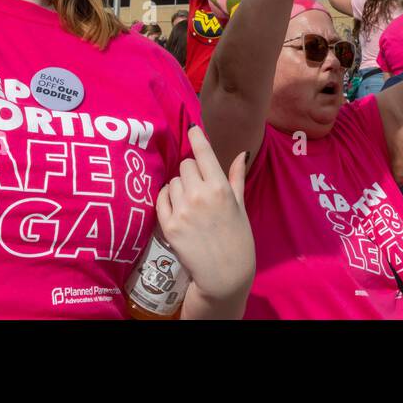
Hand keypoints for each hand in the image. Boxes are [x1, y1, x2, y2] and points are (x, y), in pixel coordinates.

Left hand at [157, 126, 253, 307]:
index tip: (191, 128)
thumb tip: (241, 153)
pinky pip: (161, 198)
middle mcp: (200, 196)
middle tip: (199, 186)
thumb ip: (237, 178)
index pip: (204, 154)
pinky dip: (167, 198)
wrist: (224, 275)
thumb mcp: (241, 206)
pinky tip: (177, 208)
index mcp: (221, 188)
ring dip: (179, 186)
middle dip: (191, 171)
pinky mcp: (168, 225)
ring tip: (190, 203)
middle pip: (185, 165)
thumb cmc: (237, 239)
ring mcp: (182, 210)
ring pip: (173, 181)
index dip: (196, 138)